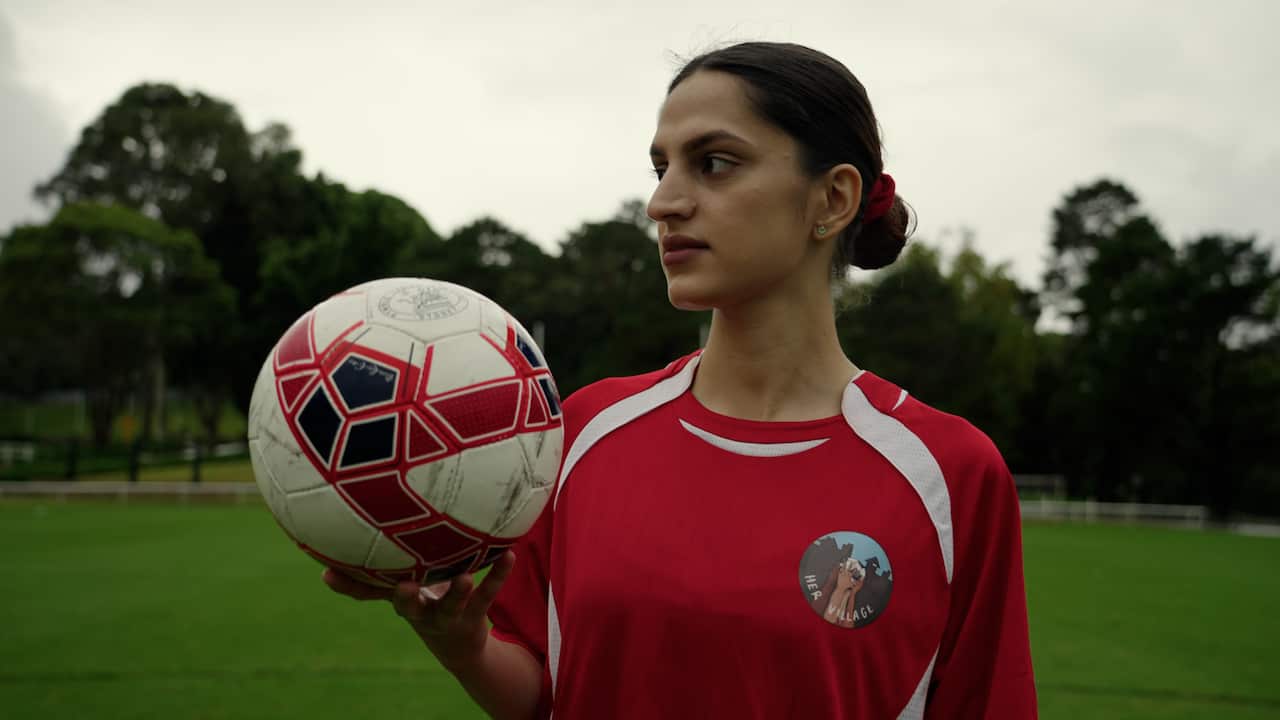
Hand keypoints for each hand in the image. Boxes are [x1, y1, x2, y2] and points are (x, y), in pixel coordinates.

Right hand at [322, 550, 516, 672]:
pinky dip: (499, 574)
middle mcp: (420, 612)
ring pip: (452, 606)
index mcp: (399, 600)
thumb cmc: (424, 602)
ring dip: (457, 593)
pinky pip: (488, 593)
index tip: (328, 575)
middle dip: (404, 598)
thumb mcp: (399, 588)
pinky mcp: (475, 614)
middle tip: (402, 586)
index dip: (348, 586)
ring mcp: (449, 616)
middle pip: (408, 608)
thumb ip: (377, 570)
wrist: (458, 646)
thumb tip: (340, 541)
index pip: (369, 594)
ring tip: (464, 577)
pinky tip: (510, 554)